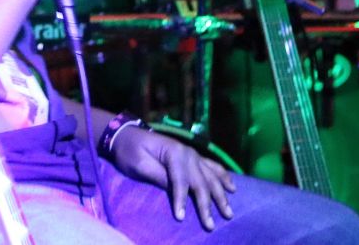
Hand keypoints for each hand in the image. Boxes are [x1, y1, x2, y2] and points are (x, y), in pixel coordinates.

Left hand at [111, 127, 236, 230]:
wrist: (127, 134)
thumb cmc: (130, 151)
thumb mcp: (139, 164)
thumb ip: (159, 176)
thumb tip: (175, 191)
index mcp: (174, 153)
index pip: (181, 181)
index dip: (181, 200)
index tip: (180, 217)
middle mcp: (188, 153)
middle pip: (201, 182)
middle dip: (206, 204)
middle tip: (210, 225)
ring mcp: (193, 154)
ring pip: (211, 176)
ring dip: (221, 195)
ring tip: (228, 212)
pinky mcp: (193, 157)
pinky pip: (212, 167)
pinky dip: (223, 177)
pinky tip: (232, 187)